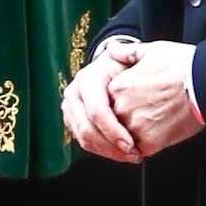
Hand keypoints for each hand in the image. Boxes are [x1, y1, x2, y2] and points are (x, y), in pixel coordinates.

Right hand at [65, 36, 153, 161]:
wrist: (116, 70)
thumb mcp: (134, 55)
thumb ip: (129, 52)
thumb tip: (115, 49)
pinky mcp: (75, 122)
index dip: (112, 130)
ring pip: (84, 139)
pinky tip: (123, 154)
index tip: (131, 143)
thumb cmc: (130, 65)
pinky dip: (104, 152)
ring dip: (108, 152)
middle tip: (133, 154)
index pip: (96, 110)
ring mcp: (72, 110)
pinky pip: (86, 143)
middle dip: (110, 146)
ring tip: (132, 156)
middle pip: (86, 129)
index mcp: (87, 78)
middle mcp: (74, 94)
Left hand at [66, 35, 202, 160]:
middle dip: (130, 121)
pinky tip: (166, 133)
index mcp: (117, 87)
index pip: (109, 104)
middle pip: (117, 122)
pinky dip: (152, 145)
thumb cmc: (182, 65)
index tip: (141, 101)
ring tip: (160, 124)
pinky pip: (143, 149)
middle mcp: (121, 108)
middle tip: (153, 113)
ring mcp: (134, 126)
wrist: (205, 82)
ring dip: (139, 135)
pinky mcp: (149, 142)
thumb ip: (127, 52)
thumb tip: (112, 48)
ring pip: (128, 138)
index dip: (125, 104)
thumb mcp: (152, 51)